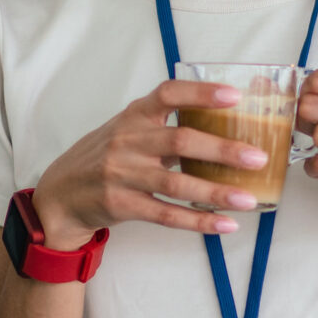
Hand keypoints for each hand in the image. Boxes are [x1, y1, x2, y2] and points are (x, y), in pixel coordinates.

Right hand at [31, 81, 275, 246]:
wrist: (60, 195)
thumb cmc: (104, 157)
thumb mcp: (127, 130)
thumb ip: (164, 125)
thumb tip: (223, 125)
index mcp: (134, 115)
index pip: (168, 94)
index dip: (201, 93)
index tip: (235, 97)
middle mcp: (127, 141)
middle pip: (181, 141)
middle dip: (223, 150)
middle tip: (257, 158)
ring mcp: (122, 174)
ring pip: (177, 184)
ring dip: (216, 192)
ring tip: (248, 198)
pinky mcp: (121, 205)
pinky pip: (166, 215)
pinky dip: (198, 221)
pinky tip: (224, 224)